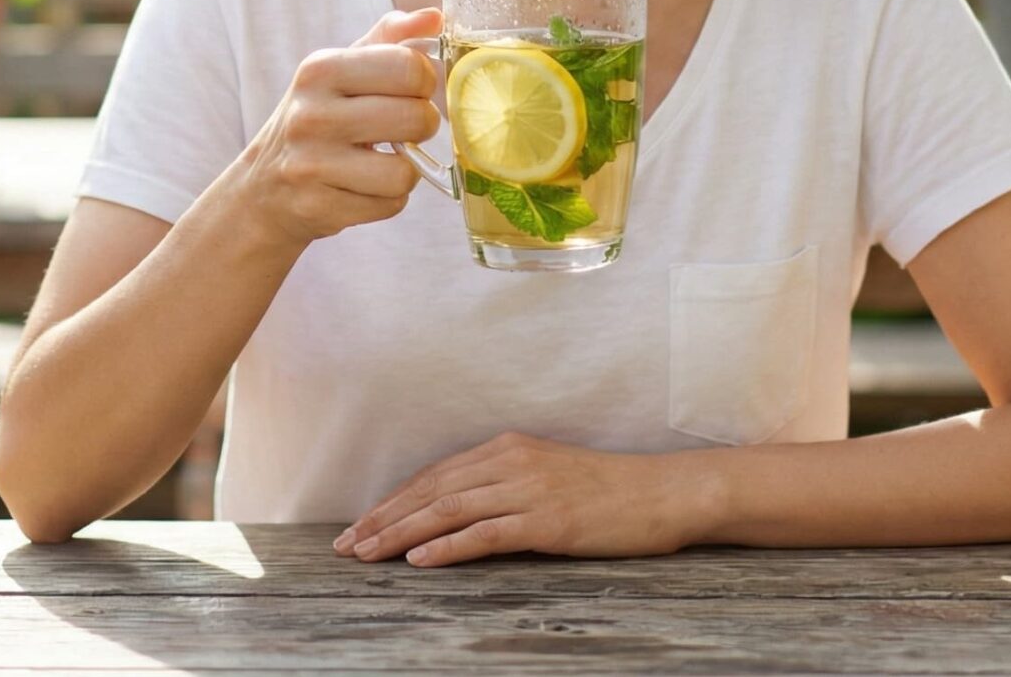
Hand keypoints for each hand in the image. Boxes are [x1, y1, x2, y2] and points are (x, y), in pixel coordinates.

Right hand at [237, 8, 442, 246]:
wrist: (262, 188)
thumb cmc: (315, 120)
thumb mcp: (340, 72)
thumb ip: (389, 39)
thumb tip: (435, 17)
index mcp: (320, 69)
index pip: (409, 67)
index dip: (425, 82)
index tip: (411, 91)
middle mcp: (311, 114)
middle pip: (416, 118)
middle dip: (422, 126)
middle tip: (401, 129)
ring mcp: (311, 164)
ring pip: (406, 171)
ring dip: (405, 169)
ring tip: (380, 161)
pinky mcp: (318, 207)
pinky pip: (390, 204)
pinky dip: (387, 199)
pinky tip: (362, 187)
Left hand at [332, 432, 714, 566]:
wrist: (664, 493)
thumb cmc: (610, 492)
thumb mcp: (549, 477)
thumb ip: (505, 486)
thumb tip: (462, 514)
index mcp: (508, 448)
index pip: (435, 475)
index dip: (393, 500)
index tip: (360, 524)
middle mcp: (511, 461)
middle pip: (431, 490)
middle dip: (383, 518)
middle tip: (346, 545)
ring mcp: (529, 490)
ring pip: (448, 510)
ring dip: (401, 534)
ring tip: (367, 554)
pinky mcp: (548, 521)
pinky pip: (486, 534)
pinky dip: (448, 548)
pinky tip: (418, 562)